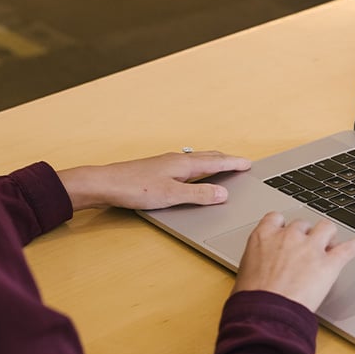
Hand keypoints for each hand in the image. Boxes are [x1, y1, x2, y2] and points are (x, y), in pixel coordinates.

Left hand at [57, 151, 251, 210]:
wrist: (105, 184)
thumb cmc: (134, 188)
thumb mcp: (172, 196)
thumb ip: (199, 195)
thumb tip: (223, 194)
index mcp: (184, 164)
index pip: (216, 162)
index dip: (234, 163)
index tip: (249, 164)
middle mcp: (176, 160)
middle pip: (208, 157)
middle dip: (226, 160)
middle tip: (240, 163)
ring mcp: (166, 164)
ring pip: (196, 160)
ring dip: (212, 162)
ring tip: (221, 165)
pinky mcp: (157, 170)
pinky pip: (185, 165)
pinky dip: (198, 168)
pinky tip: (191, 174)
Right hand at [232, 211, 354, 311]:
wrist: (266, 312)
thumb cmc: (252, 298)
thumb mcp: (246, 270)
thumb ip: (259, 259)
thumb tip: (263, 266)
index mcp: (264, 236)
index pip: (275, 218)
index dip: (282, 226)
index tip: (285, 232)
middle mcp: (288, 237)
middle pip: (302, 224)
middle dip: (305, 234)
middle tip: (306, 247)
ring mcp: (310, 248)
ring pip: (326, 227)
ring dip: (327, 235)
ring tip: (330, 243)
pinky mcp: (328, 264)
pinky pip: (347, 249)